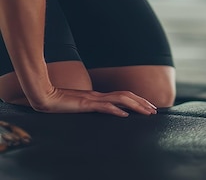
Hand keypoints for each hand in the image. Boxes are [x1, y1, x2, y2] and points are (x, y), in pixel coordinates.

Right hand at [36, 87, 157, 116]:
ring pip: (121, 99)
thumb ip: (92, 107)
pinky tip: (124, 115)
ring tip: (147, 112)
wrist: (46, 96)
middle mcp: (100, 95)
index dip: (138, 100)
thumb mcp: (80, 105)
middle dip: (143, 102)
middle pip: (127, 96)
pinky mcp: (86, 104)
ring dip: (136, 105)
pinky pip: (104, 106)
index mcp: (99, 96)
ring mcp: (93, 98)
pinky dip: (116, 110)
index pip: (124, 96)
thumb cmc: (61, 102)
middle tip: (155, 110)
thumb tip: (105, 110)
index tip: (149, 107)